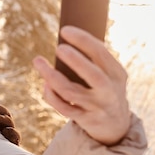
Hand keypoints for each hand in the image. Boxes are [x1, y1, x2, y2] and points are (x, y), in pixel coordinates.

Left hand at [32, 26, 130, 145]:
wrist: (115, 125)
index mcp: (116, 73)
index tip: (64, 30)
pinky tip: (44, 84)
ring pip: (71, 92)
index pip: (101, 53)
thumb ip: (91, 61)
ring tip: (38, 61)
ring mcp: (97, 107)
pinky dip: (52, 95)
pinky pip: (64, 108)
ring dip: (52, 76)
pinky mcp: (85, 120)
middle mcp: (109, 90)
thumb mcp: (107, 74)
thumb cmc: (103, 88)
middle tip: (58, 48)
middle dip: (75, 60)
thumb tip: (63, 42)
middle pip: (93, 75)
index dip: (83, 40)